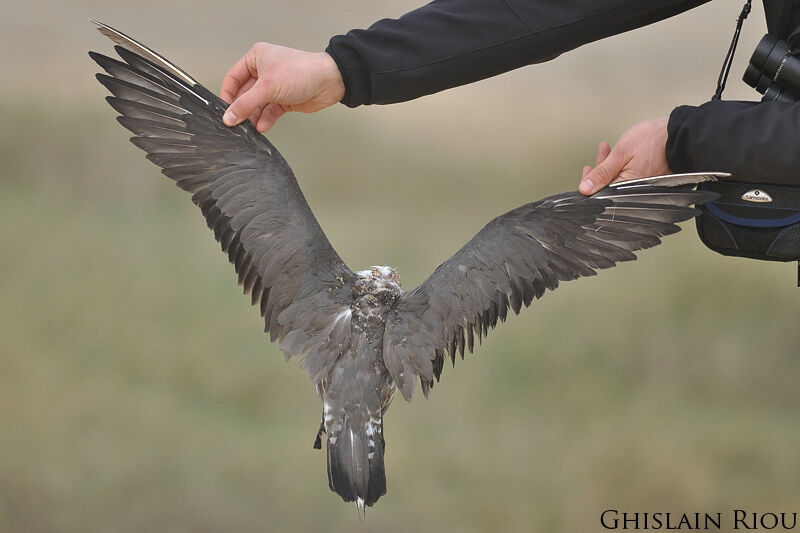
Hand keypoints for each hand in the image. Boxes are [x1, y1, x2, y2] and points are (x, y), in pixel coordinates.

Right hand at [220, 43, 345, 131]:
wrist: (330, 82)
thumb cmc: (302, 72)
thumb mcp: (267, 88)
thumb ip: (246, 104)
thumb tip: (229, 117)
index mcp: (256, 58)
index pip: (233, 78)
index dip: (227, 95)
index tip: (224, 111)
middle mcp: (264, 71)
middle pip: (245, 94)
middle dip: (241, 109)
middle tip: (235, 123)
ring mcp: (275, 86)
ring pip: (257, 105)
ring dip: (253, 117)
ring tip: (248, 128)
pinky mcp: (284, 100)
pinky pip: (269, 112)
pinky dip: (265, 120)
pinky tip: (262, 127)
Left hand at [578, 117, 671, 194]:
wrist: (679, 133)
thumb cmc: (654, 140)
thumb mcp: (621, 153)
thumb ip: (602, 172)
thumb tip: (585, 188)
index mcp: (626, 187)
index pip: (601, 192)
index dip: (590, 182)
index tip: (587, 170)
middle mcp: (635, 189)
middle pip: (609, 184)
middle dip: (600, 169)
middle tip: (600, 155)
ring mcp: (642, 183)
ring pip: (618, 176)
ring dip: (609, 163)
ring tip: (606, 149)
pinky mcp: (648, 176)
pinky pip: (630, 173)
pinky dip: (621, 164)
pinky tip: (619, 153)